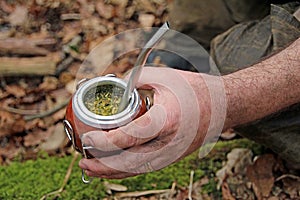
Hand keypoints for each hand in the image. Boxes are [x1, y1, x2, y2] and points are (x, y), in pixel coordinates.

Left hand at [79, 67, 225, 178]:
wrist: (222, 106)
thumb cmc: (193, 89)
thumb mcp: (163, 76)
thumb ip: (134, 78)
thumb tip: (111, 84)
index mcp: (167, 119)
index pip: (131, 136)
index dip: (106, 141)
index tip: (88, 137)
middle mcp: (170, 143)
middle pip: (131, 162)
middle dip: (103, 165)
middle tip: (83, 159)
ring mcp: (172, 154)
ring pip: (137, 170)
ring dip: (111, 172)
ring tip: (90, 168)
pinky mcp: (172, 157)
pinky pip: (145, 168)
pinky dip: (125, 170)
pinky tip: (112, 167)